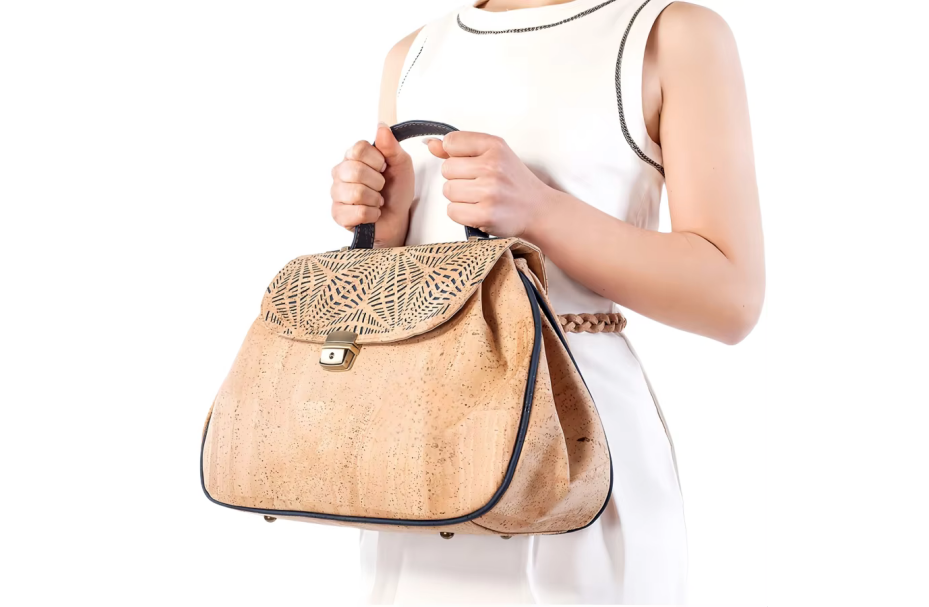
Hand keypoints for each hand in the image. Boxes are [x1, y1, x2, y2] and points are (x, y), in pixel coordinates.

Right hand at [330, 122, 414, 246]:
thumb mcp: (401, 165)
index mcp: (353, 157)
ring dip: (375, 200)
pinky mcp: (338, 214)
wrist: (397, 217)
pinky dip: (372, 214)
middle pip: (356, 171)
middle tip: (381, 187)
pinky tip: (372, 213)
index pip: (358, 149)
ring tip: (377, 201)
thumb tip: (381, 127)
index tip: (384, 168)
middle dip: (377, 182)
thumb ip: (391, 147)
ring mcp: (337, 193)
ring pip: (356, 193)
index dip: (376, 160)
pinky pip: (358, 212)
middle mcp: (340, 172)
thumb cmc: (396, 190)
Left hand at [424, 132, 553, 238]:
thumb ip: (459, 149)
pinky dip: (461, 214)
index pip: (451, 142)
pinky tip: (477, 210)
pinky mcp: (486, 214)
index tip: (470, 164)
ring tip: (479, 198)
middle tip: (478, 184)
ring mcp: (490, 191)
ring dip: (459, 198)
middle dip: (457, 178)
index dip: (455, 155)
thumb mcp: (492, 155)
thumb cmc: (514, 182)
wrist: (538, 210)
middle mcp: (492, 166)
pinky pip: (452, 211)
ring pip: (448, 191)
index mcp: (494, 145)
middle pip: (446, 169)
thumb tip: (431, 144)